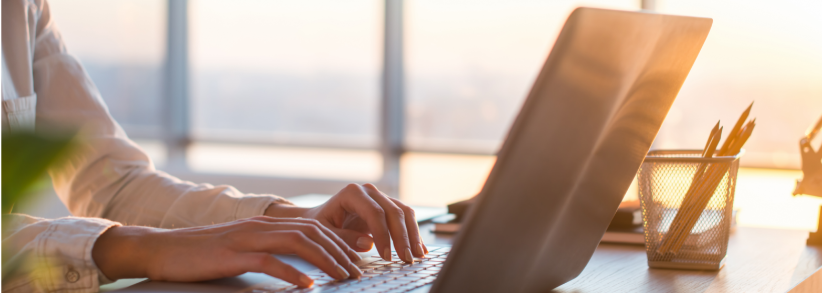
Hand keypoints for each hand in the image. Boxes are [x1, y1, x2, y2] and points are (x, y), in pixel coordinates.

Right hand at [92, 217, 362, 287]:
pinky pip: (269, 262)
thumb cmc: (204, 254)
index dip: (340, 241)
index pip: (313, 227)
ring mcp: (247, 238)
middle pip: (312, 233)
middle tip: (359, 270)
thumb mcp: (243, 249)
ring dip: (325, 260)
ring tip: (343, 276)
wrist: (164, 249)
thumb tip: (300, 266)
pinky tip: (307, 285)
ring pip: (298, 243)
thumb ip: (271, 251)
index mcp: (266, 224)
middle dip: (340, 251)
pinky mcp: (233, 255)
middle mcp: (261, 226)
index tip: (359, 258)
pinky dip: (292, 273)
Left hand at [266, 184, 427, 262]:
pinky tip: (421, 249)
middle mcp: (370, 191)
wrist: (321, 217)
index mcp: (353, 193)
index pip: (375, 213)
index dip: (383, 235)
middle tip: (407, 259)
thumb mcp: (325, 232)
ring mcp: (381, 197)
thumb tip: (369, 243)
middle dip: (402, 238)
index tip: (386, 256)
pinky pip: (406, 218)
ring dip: (413, 235)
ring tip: (418, 256)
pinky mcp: (388, 206)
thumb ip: (344, 238)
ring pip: (405, 213)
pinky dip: (414, 233)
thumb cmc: (320, 224)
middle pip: (394, 212)